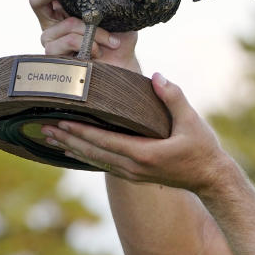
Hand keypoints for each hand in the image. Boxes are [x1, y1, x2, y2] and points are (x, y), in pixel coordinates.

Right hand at [22, 0, 139, 71]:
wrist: (123, 66)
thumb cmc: (119, 38)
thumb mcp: (115, 13)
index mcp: (62, 7)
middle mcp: (51, 22)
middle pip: (35, 0)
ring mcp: (50, 40)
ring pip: (64, 24)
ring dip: (90, 30)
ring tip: (109, 40)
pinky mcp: (54, 57)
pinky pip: (68, 41)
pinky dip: (87, 43)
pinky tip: (98, 51)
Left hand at [42, 73, 235, 192]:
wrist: (211, 178)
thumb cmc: (203, 149)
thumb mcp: (192, 121)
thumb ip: (173, 97)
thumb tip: (157, 76)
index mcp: (144, 154)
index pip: (105, 141)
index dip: (81, 131)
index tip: (61, 121)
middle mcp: (134, 167)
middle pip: (93, 152)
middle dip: (68, 139)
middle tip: (44, 128)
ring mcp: (133, 174)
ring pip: (95, 160)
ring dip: (73, 148)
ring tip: (51, 138)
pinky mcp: (135, 175)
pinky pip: (104, 164)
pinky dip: (86, 155)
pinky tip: (74, 149)